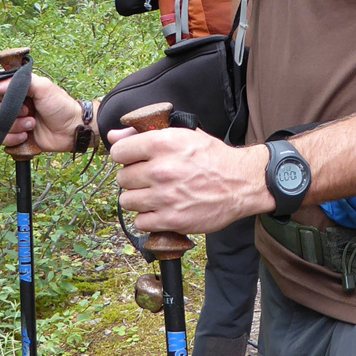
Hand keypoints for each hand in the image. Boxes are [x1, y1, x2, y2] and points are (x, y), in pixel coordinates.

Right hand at [0, 74, 82, 153]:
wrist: (72, 130)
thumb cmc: (61, 106)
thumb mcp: (44, 87)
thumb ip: (21, 82)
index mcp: (17, 90)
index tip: (2, 94)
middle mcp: (12, 105)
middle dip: (6, 112)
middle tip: (27, 111)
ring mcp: (13, 122)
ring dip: (14, 126)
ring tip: (32, 124)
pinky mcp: (15, 137)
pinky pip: (1, 140)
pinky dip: (12, 138)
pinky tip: (26, 136)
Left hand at [110, 127, 270, 234]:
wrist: (242, 183)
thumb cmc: (213, 158)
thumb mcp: (183, 135)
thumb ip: (144, 133)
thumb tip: (114, 137)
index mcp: (162, 144)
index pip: (119, 152)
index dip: (126, 156)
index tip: (134, 160)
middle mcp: (161, 170)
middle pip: (123, 178)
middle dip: (134, 178)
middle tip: (150, 178)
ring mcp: (165, 197)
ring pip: (127, 201)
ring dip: (139, 199)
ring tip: (155, 195)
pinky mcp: (171, 220)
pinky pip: (140, 222)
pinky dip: (148, 218)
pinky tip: (160, 210)